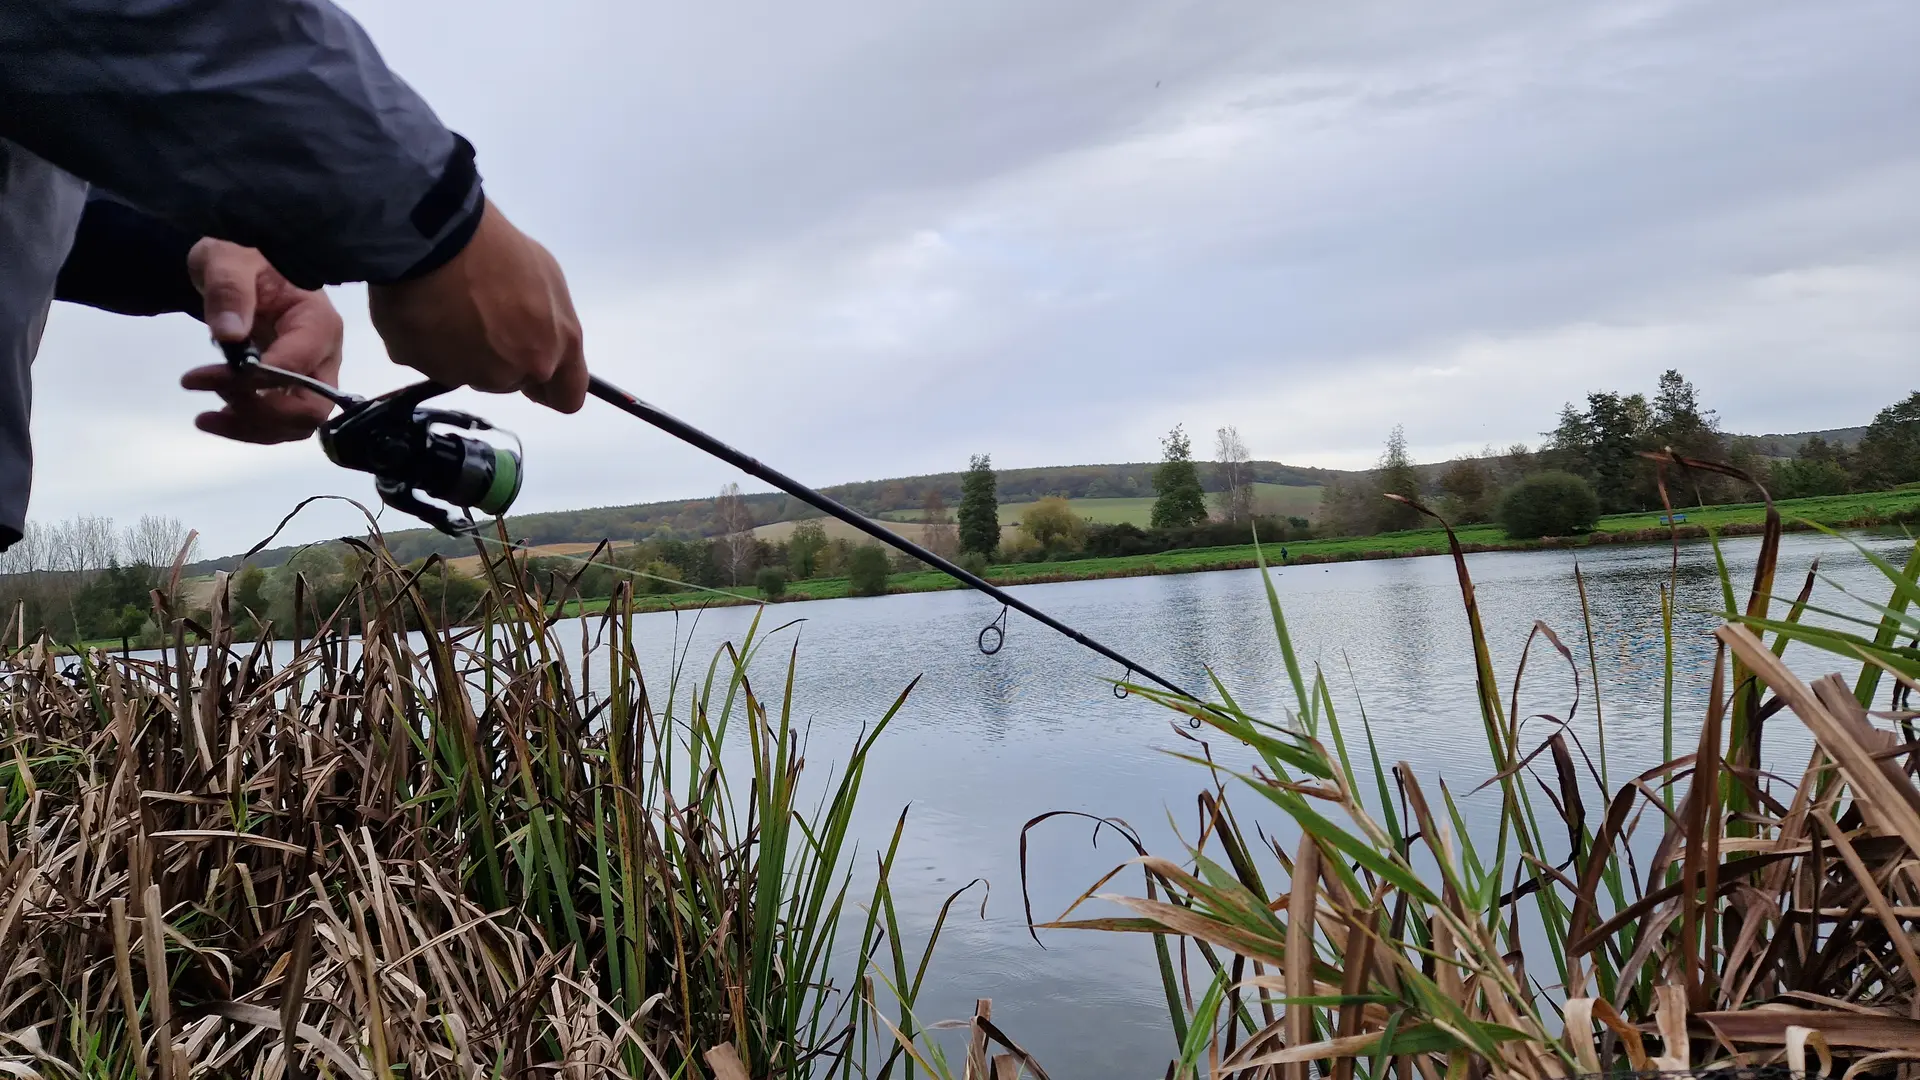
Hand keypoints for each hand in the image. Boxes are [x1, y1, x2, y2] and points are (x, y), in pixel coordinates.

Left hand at [179, 240, 344, 442]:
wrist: (241, 264)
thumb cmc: (241, 253)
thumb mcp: (229, 259)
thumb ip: (230, 290)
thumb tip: (229, 333)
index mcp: (317, 322)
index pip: (296, 367)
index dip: (250, 381)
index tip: (199, 377)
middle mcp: (323, 354)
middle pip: (310, 408)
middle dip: (260, 414)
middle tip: (212, 400)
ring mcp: (311, 373)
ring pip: (296, 424)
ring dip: (252, 428)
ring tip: (206, 416)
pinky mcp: (293, 386)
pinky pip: (282, 422)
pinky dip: (251, 428)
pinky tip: (216, 416)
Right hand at [367, 199, 586, 411]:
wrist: (432, 239)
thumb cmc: (495, 249)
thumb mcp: (547, 281)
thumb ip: (550, 327)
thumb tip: (540, 341)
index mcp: (552, 350)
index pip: (567, 398)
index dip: (553, 389)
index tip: (543, 381)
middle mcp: (514, 371)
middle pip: (513, 381)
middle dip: (504, 359)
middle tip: (486, 317)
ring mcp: (468, 374)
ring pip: (472, 373)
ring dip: (465, 351)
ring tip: (452, 306)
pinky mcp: (424, 369)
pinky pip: (431, 361)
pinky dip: (429, 343)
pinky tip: (427, 310)